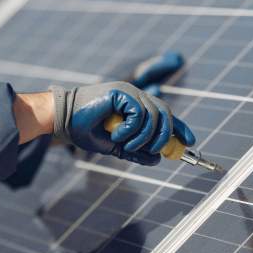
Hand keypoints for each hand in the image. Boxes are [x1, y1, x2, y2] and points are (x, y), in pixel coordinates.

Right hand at [50, 82, 194, 165]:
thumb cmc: (85, 130)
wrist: (62, 120)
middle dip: (165, 137)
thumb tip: (157, 160)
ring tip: (127, 145)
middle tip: (155, 151)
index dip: (180, 128)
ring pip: (154, 117)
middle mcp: (136, 96)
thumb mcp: (116, 146)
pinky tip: (117, 135)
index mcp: (137, 105)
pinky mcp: (121, 92)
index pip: (166, 115)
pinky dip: (132, 129)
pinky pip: (139, 114)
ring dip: (143, 137)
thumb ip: (136, 151)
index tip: (190, 143)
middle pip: (165, 115)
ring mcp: (129, 92)